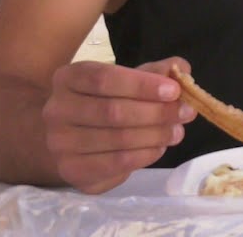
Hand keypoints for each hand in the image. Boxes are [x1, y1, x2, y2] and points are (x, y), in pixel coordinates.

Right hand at [42, 57, 196, 193]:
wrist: (70, 138)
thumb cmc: (104, 102)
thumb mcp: (126, 80)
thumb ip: (154, 72)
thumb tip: (181, 70)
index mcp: (68, 78)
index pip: (104, 78)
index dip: (142, 85)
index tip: (174, 90)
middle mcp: (56, 110)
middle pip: (112, 111)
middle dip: (156, 112)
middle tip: (186, 113)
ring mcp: (60, 143)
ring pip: (117, 139)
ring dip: (155, 135)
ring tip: (177, 132)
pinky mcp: (71, 170)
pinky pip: (116, 163)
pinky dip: (145, 155)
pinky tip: (159, 148)